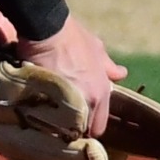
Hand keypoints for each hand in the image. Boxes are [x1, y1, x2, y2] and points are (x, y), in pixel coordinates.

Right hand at [15, 16, 126, 137]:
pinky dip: (43, 117)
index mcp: (101, 92)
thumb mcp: (95, 47)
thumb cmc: (72, 36)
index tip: (80, 121)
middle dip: (74, 128)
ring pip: (65, 128)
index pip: (99, 126)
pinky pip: (46, 119)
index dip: (89, 125)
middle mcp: (89, 101)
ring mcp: (68, 101)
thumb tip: (121, 74)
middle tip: (64, 120)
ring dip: (59, 125)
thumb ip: (108, 66)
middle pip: (83, 130)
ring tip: (50, 118)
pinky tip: (38, 111)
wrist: (46, 28)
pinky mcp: (47, 99)